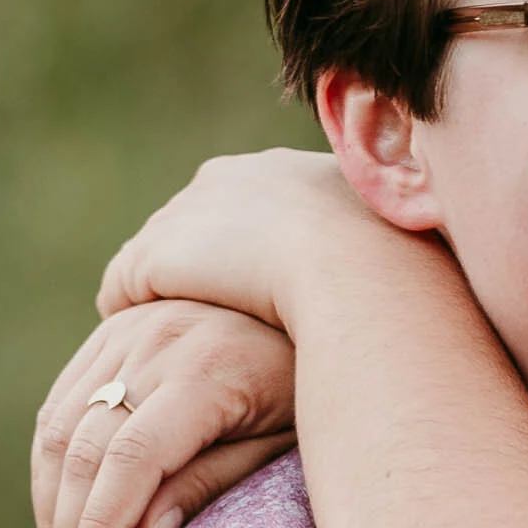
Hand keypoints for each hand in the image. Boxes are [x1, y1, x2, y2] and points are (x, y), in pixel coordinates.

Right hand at [33, 300, 297, 527]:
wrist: (320, 289)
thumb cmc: (313, 383)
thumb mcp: (283, 441)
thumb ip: (215, 483)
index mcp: (207, 367)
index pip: (130, 456)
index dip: (99, 527)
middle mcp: (156, 339)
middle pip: (82, 448)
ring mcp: (126, 329)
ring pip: (57, 429)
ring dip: (50, 514)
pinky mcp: (110, 331)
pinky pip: (60, 406)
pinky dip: (52, 472)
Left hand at [99, 147, 389, 330]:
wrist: (359, 272)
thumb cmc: (401, 275)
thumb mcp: (399, 258)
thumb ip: (380, 260)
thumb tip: (388, 282)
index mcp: (290, 172)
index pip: (259, 208)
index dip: (261, 252)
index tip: (267, 291)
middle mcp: (234, 178)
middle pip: (203, 224)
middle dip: (207, 265)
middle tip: (215, 318)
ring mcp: (190, 214)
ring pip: (161, 255)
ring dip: (169, 292)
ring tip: (174, 344)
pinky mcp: (156, 255)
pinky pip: (126, 288)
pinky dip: (134, 315)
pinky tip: (147, 355)